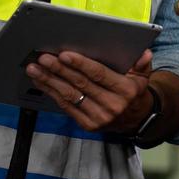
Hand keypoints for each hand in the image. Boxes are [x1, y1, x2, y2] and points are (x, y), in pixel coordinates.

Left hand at [25, 49, 151, 131]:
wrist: (136, 119)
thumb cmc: (134, 91)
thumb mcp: (142, 76)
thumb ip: (142, 64)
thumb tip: (144, 53)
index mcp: (125, 90)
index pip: (99, 75)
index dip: (81, 64)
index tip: (64, 54)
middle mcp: (112, 105)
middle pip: (80, 84)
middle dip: (59, 70)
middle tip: (44, 58)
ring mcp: (99, 117)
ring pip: (70, 96)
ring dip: (50, 81)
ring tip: (35, 69)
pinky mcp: (88, 124)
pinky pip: (66, 106)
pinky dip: (52, 93)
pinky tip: (41, 81)